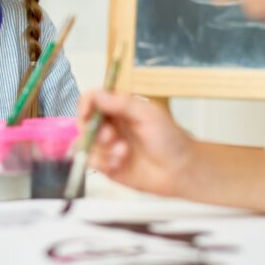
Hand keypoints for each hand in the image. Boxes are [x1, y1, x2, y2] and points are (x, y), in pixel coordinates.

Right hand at [77, 91, 197, 197]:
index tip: (87, 113)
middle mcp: (111, 126)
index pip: (92, 100)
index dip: (86, 105)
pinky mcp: (107, 166)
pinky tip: (120, 163)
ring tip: (123, 153)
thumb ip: (121, 103)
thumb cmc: (170, 139)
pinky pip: (91, 162)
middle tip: (110, 137)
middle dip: (94, 130)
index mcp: (119, 108)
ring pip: (86, 144)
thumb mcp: (148, 114)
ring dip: (102, 149)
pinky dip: (102, 163)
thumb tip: (96, 94)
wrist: (180, 170)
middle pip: (84, 122)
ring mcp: (108, 146)